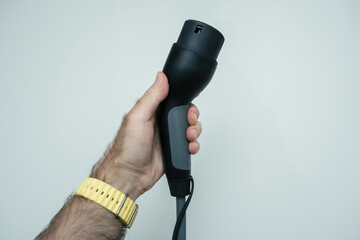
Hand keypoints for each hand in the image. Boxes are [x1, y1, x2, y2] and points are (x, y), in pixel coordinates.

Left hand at [92, 72, 201, 199]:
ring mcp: (169, 136)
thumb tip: (161, 77)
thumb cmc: (128, 148)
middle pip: (186, 112)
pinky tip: (189, 147)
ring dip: (195, 130)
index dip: (184, 97)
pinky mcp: (174, 149)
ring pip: (190, 127)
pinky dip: (194, 145)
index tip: (189, 101)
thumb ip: (151, 97)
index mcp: (152, 110)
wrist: (130, 175)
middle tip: (189, 121)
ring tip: (189, 137)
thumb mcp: (138, 117)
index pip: (173, 97)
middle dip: (192, 116)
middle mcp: (162, 122)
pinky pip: (190, 144)